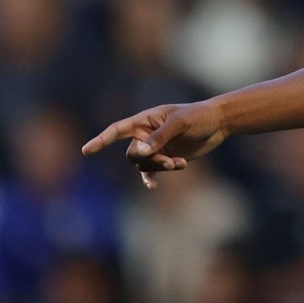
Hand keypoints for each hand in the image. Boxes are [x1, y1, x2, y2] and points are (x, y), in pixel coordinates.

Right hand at [80, 101, 227, 187]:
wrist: (218, 123)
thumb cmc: (199, 116)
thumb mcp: (180, 123)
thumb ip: (160, 136)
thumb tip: (140, 152)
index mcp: (146, 120)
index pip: (118, 130)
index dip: (101, 141)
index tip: (86, 151)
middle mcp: (146, 134)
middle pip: (133, 155)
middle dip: (149, 161)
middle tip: (170, 161)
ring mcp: (155, 147)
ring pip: (144, 165)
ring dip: (160, 167)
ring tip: (180, 163)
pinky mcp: (165, 157)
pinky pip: (151, 171)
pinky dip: (152, 177)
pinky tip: (153, 186)